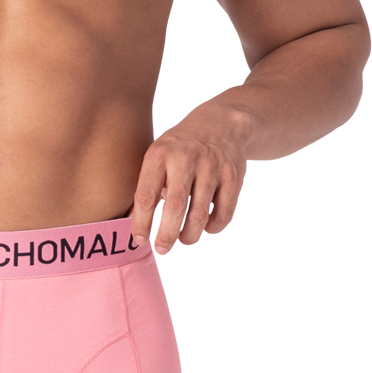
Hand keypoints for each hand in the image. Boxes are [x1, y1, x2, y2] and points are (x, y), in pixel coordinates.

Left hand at [130, 106, 250, 256]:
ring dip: (189, 236)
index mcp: (160, 154)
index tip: (139, 239)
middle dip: (166, 236)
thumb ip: (150, 183)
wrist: (223, 123)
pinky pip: (222, 214)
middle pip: (174, 209)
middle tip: (161, 250)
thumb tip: (140, 226)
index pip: (146, 195)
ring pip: (199, 216)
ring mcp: (211, 168)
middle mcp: (186, 159)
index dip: (141, 222)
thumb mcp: (159, 153)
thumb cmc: (182, 146)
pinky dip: (213, 227)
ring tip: (183, 239)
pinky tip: (205, 227)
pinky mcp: (232, 177)